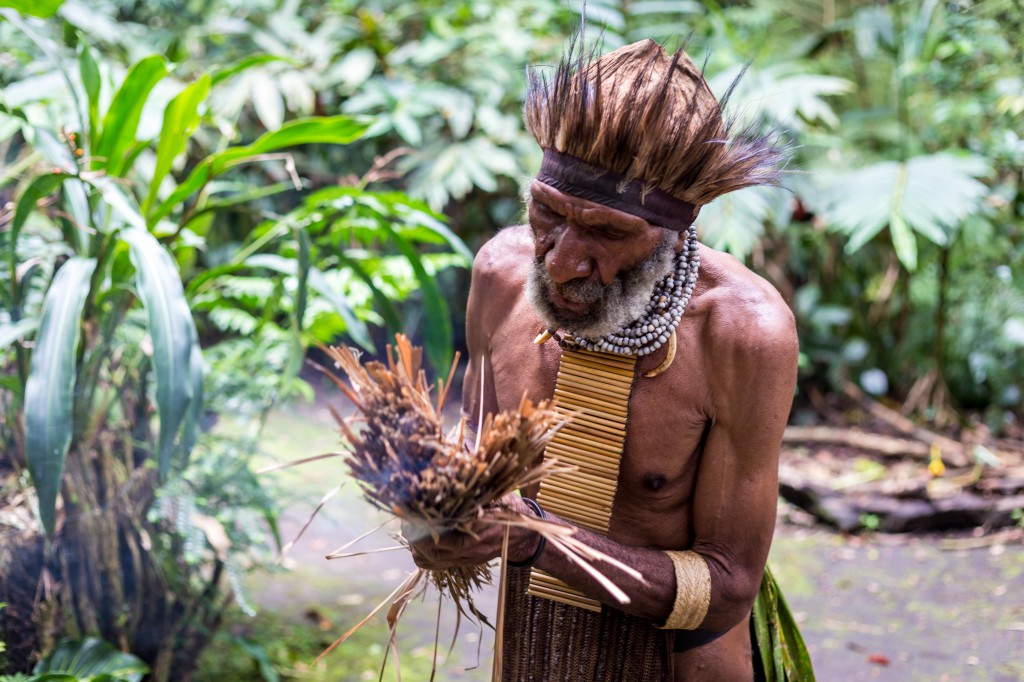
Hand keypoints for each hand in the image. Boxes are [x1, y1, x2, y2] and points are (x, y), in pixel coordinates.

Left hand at [402, 493, 542, 569]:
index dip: (421, 523)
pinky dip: (423, 553)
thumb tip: (463, 451)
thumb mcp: (497, 492)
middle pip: (429, 552)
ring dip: (416, 546)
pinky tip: (421, 538)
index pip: (442, 534)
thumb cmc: (510, 510)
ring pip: (429, 561)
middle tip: (407, 518)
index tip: (407, 510)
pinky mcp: (462, 563)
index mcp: (478, 532)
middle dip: (414, 535)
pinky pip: (435, 565)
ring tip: (412, 528)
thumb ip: (478, 479)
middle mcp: (469, 550)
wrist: (525, 536)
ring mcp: (465, 559)